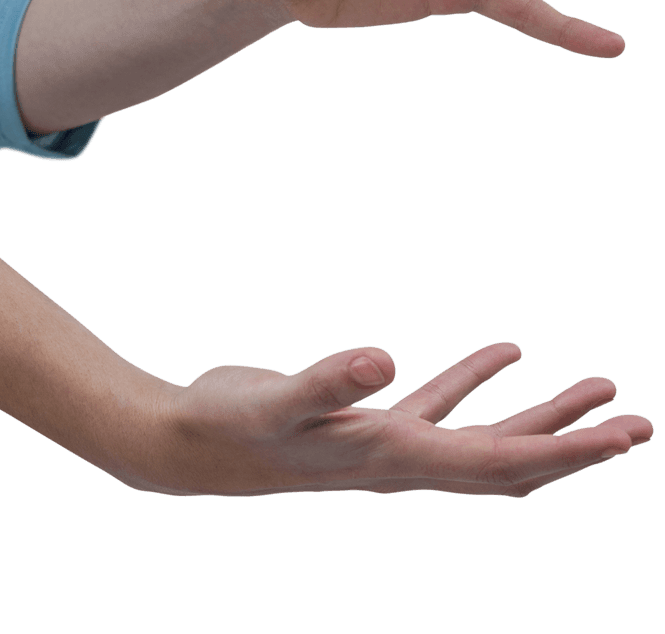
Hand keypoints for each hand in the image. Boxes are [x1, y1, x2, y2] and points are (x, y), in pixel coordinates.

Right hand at [157, 342, 652, 496]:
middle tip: (635, 420)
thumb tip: (383, 358)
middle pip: (512, 461)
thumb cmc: (235, 428)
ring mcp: (389, 444)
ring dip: (539, 415)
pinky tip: (501, 354)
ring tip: (592, 385)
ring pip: (485, 436)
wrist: (196, 444)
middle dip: (575, 443)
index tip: (625, 435)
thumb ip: (330, 381)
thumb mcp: (278, 402)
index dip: (568, 451)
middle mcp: (404, 462)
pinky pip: (440, 404)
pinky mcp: (369, 422)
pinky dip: (476, 381)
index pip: (503, 463)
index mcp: (396, 460)